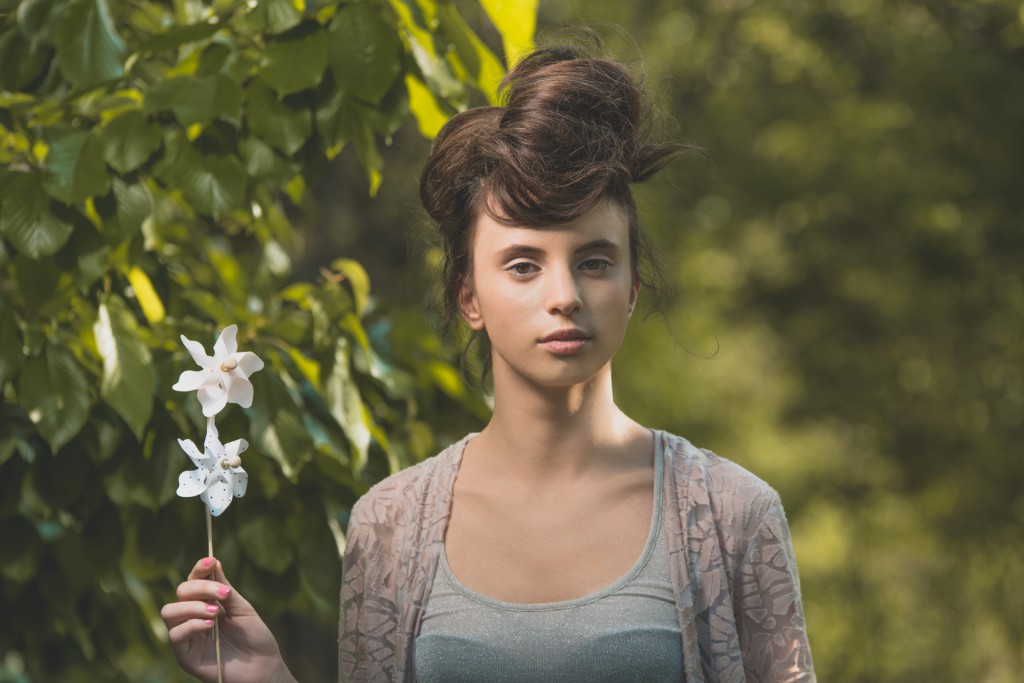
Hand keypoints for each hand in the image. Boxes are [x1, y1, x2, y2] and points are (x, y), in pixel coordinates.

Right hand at [161, 558, 295, 682]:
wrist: (263, 666)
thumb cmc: (254, 636)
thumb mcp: (241, 607)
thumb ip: (224, 588)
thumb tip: (213, 561)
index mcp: (206, 604)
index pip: (193, 581)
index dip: (199, 569)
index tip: (211, 561)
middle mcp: (192, 618)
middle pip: (179, 593)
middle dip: (199, 588)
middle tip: (223, 595)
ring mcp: (187, 637)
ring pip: (169, 611)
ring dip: (192, 606)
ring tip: (216, 612)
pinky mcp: (184, 655)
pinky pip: (174, 635)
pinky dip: (191, 625)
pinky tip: (210, 625)